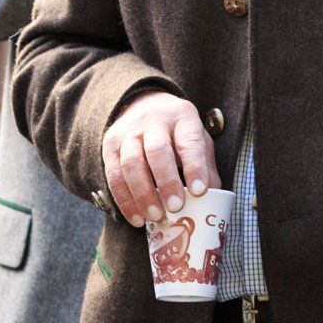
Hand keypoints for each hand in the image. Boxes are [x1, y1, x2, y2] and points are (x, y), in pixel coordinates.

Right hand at [101, 92, 217, 223]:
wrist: (143, 105)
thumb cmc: (177, 131)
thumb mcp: (198, 139)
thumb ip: (206, 166)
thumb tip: (213, 200)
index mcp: (182, 117)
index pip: (189, 142)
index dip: (195, 167)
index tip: (200, 192)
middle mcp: (153, 122)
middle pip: (157, 150)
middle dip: (166, 181)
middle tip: (175, 207)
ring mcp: (128, 133)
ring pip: (131, 163)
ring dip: (142, 194)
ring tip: (155, 216)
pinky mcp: (110, 146)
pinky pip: (113, 175)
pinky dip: (125, 200)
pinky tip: (136, 217)